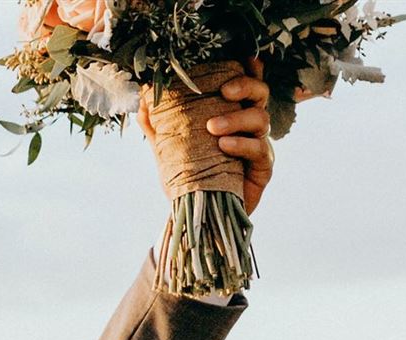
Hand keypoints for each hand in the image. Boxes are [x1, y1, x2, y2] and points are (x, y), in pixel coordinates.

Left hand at [139, 59, 301, 214]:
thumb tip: (142, 101)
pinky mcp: (263, 168)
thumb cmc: (189, 177)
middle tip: (224, 91)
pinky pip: (259, 149)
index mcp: (230, 113)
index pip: (243, 85)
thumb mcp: (168, 149)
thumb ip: (156, 126)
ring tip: (212, 127)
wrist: (197, 216)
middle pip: (259, 94)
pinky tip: (224, 145)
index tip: (242, 58)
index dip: (248, 69)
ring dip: (237, 119)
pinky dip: (242, 145)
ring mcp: (258, 145)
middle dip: (245, 86)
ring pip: (261, 119)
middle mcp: (248, 125)